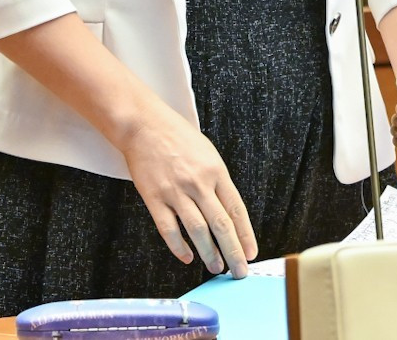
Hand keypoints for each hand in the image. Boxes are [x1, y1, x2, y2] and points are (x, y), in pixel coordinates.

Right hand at [115, 100, 257, 276]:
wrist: (144, 125)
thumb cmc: (177, 137)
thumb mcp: (207, 153)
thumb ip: (217, 181)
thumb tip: (228, 211)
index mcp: (216, 171)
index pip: (236, 209)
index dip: (245, 234)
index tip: (251, 252)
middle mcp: (198, 183)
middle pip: (221, 224)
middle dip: (233, 252)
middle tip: (239, 271)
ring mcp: (176, 191)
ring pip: (197, 231)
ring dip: (209, 253)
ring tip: (216, 267)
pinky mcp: (154, 197)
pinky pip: (169, 229)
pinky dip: (179, 247)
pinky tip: (187, 257)